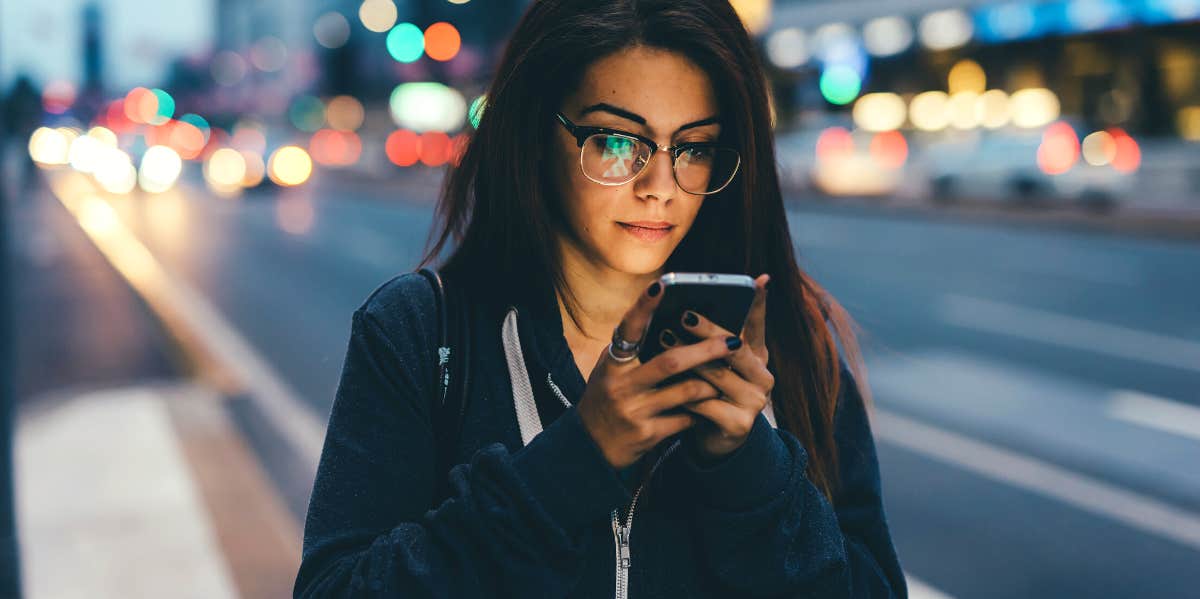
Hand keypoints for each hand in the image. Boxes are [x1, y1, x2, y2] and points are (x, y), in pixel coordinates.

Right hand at [575, 280, 736, 469]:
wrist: (589, 447)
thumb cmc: (605, 398)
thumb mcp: (609, 370)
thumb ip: (632, 348)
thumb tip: (666, 317)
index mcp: (611, 364)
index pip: (628, 329)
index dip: (643, 307)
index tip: (660, 286)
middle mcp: (621, 385)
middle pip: (670, 362)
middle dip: (705, 350)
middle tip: (732, 340)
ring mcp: (634, 411)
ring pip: (685, 391)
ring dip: (711, 382)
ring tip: (729, 374)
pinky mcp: (647, 434)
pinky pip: (685, 419)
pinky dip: (701, 410)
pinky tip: (713, 403)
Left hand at [678, 274, 773, 460]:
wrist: (714, 441)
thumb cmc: (710, 393)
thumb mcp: (715, 365)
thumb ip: (711, 340)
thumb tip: (688, 306)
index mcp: (759, 358)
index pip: (758, 326)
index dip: (759, 304)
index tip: (757, 281)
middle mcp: (763, 377)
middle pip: (734, 348)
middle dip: (707, 330)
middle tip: (684, 315)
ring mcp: (754, 402)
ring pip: (716, 375)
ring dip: (688, 359)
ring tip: (663, 341)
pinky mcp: (739, 425)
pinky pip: (705, 403)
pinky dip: (683, 392)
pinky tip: (664, 381)